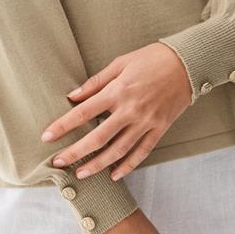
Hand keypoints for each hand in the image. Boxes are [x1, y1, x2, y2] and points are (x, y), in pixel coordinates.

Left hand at [40, 42, 191, 180]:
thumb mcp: (121, 62)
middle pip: (97, 137)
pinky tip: (114, 174)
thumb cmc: (152, 59)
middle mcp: (130, 110)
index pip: (84, 112)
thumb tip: (72, 96)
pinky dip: (127, 166)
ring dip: (97, 164)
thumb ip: (96, 81)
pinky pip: (141, 153)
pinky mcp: (159, 129)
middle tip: (58, 163)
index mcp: (118, 91)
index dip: (63, 125)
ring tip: (81, 173)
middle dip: (75, 152)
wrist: (187, 64)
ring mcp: (146, 122)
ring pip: (117, 151)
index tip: (47, 136)